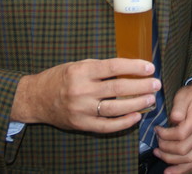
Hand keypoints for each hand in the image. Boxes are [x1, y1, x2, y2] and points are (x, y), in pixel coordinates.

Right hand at [11, 58, 158, 132]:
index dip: (134, 67)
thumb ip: (101, 67)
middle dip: (141, 86)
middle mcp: (82, 90)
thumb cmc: (61, 78)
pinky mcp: (80, 124)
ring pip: (115, 108)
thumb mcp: (78, 65)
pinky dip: (123, 123)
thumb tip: (131, 68)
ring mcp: (81, 109)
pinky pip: (106, 126)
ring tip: (150, 99)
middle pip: (118, 88)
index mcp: (82, 71)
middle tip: (156, 84)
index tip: (150, 67)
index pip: (114, 67)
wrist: (36, 98)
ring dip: (137, 104)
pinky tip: (136, 116)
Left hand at [153, 78, 191, 173]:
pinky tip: (169, 172)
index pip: (181, 134)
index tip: (157, 130)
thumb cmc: (191, 96)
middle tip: (157, 141)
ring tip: (158, 153)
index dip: (166, 135)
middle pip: (183, 149)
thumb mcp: (183, 95)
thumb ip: (178, 107)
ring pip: (188, 159)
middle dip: (165, 148)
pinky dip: (181, 170)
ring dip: (170, 160)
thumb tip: (174, 119)